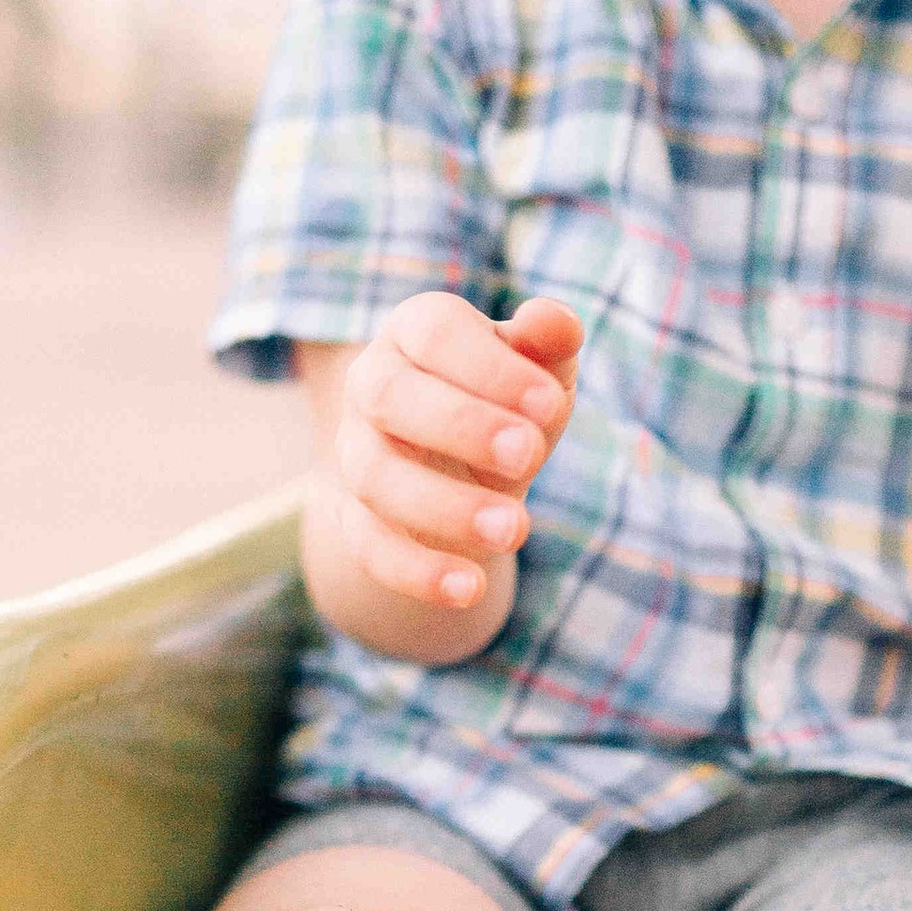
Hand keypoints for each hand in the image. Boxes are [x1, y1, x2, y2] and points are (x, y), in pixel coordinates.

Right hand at [327, 290, 582, 612]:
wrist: (465, 470)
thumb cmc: (509, 402)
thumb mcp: (539, 370)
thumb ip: (548, 343)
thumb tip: (557, 322)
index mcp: (415, 331)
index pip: (435, 335)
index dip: (490, 368)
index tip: (550, 406)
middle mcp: (371, 385)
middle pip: (391, 398)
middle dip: (461, 427)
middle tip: (529, 455)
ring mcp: (355, 453)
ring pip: (376, 477)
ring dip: (444, 505)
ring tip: (515, 530)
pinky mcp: (354, 518)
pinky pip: (369, 546)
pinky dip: (416, 571)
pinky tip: (470, 588)